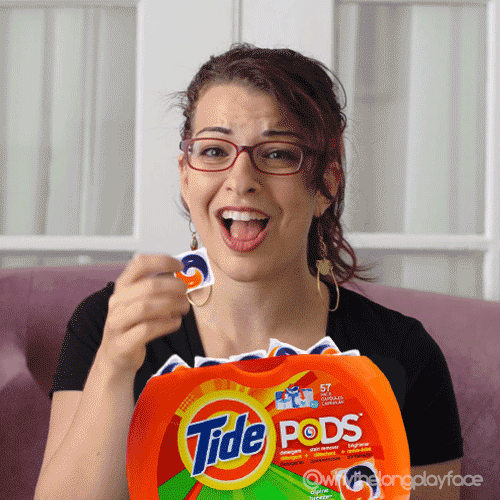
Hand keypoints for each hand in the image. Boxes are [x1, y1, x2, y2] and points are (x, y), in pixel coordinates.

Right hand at [99, 254, 189, 373]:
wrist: (115, 358)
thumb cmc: (133, 326)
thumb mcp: (140, 302)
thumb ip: (156, 288)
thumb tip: (179, 275)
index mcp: (123, 287)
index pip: (140, 264)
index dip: (162, 261)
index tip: (180, 266)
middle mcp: (117, 302)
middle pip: (148, 286)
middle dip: (173, 286)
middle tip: (186, 291)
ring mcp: (117, 323)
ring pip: (145, 307)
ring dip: (171, 305)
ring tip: (184, 307)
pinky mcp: (122, 343)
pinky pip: (147, 329)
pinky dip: (166, 324)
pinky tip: (175, 322)